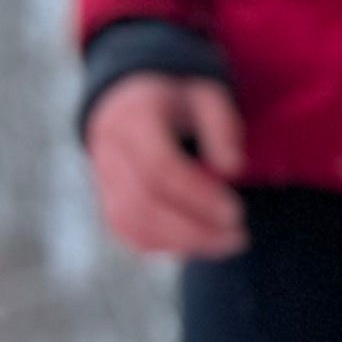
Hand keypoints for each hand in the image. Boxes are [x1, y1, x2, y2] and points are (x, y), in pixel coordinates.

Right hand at [86, 72, 247, 258]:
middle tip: (238, 237)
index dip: (197, 194)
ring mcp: (103, 177)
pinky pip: (126, 231)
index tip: (235, 211)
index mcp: (134, 119)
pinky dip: (163, 245)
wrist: (132, 103)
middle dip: (193, 228)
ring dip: (182, 242)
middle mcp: (110, 150)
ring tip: (227, 243)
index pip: (158, 165)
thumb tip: (232, 169)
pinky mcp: (106, 199)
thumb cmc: (178, 102)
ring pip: (131, 222)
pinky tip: (200, 243)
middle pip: (142, 201)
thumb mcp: (207, 96)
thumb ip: (222, 126)